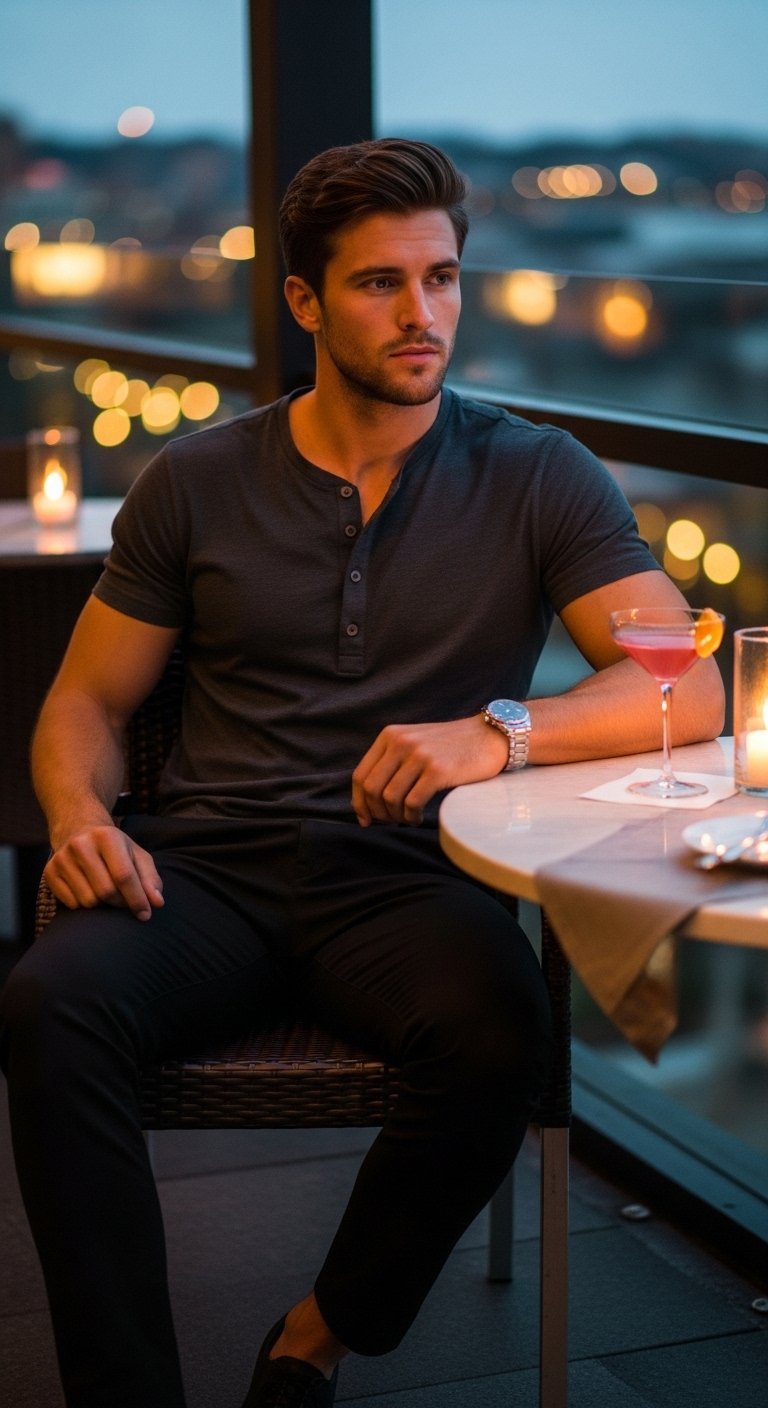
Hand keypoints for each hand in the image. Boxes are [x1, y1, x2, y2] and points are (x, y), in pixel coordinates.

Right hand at [44, 824, 164, 921]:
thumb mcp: (136, 856)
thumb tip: (157, 903)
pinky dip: (85, 905)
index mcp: (107, 836)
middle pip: (106, 891)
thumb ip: (150, 879)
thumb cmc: (115, 848)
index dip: (137, 899)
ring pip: (88, 901)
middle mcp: (81, 845)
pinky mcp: (50, 872)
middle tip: (123, 900)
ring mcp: (62, 858)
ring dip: (102, 905)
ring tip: (106, 893)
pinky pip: (72, 904)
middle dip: (120, 902)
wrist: (78, 831)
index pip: (124, 876)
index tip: (145, 915)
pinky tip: (89, 891)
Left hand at [351, 715, 508, 826]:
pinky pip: (411, 803)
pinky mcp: (437, 770)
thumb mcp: (415, 743)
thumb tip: (368, 801)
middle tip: (389, 822)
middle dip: (376, 813)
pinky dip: (411, 817)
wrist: (489, 736)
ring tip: (408, 819)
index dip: (359, 803)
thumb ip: (391, 762)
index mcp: (390, 736)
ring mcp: (419, 756)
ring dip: (395, 817)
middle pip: (371, 789)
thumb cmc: (451, 747)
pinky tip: (418, 817)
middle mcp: (400, 743)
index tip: (366, 819)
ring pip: (389, 798)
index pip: (360, 775)